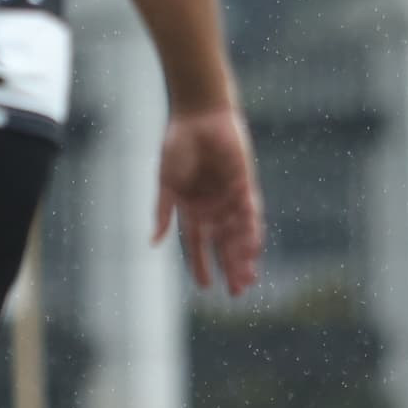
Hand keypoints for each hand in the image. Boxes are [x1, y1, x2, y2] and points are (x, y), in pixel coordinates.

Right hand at [158, 104, 263, 294]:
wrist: (198, 115)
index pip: (197, 243)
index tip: (206, 287)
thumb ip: (163, 212)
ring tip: (247, 279)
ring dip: (242, 256)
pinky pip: (251, 214)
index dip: (201, 264)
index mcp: (190, 207)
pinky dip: (251, 232)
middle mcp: (212, 205)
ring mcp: (230, 196)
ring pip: (238, 234)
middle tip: (236, 292)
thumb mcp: (166, 182)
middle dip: (229, 267)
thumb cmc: (178, 145)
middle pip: (222, 244)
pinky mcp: (245, 184)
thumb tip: (153, 243)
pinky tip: (254, 250)